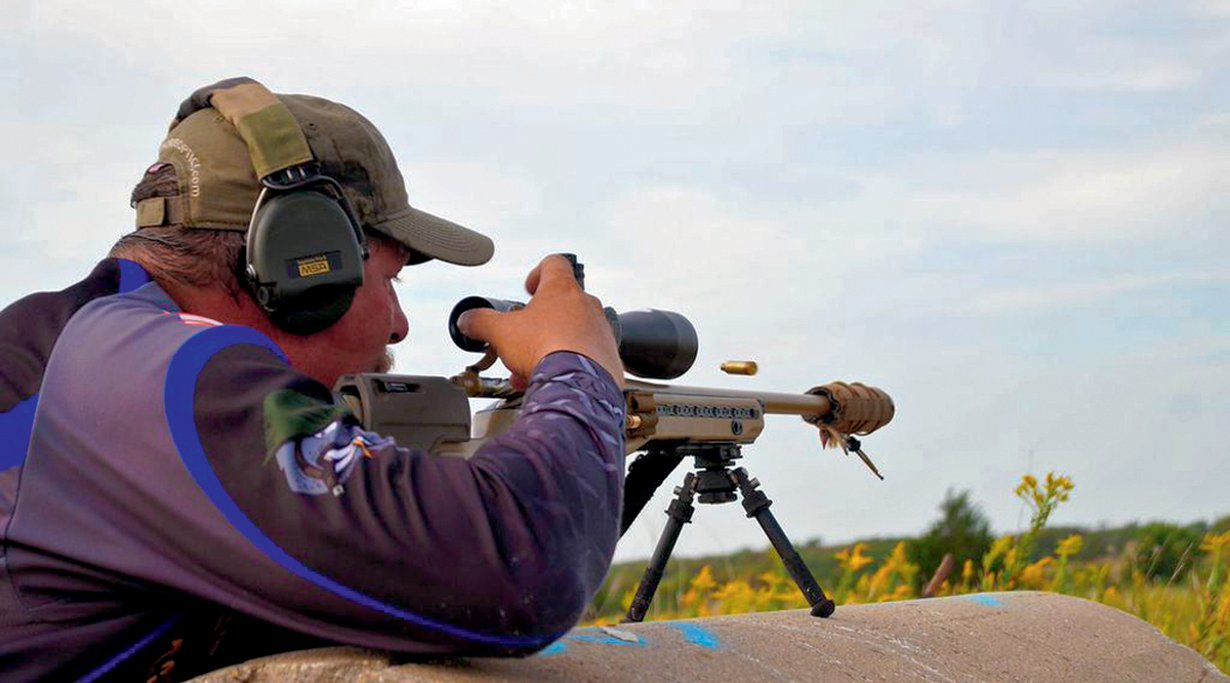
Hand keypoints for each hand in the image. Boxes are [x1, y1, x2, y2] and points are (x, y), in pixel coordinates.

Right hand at [456, 255, 624, 388]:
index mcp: (562, 289)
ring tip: (532, 367)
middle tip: (523, 339)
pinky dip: (570, 364)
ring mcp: (601, 330)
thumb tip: (468, 320)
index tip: (528, 290)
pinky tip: (552, 379)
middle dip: (540, 322)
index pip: (554, 264)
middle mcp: (587, 306)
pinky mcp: (609, 356)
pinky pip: (586, 355)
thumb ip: (481, 321)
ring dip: (552, 345)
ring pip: (573, 333)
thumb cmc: (547, 349)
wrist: (579, 385)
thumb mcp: (500, 331)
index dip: (537, 273)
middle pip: (562, 304)